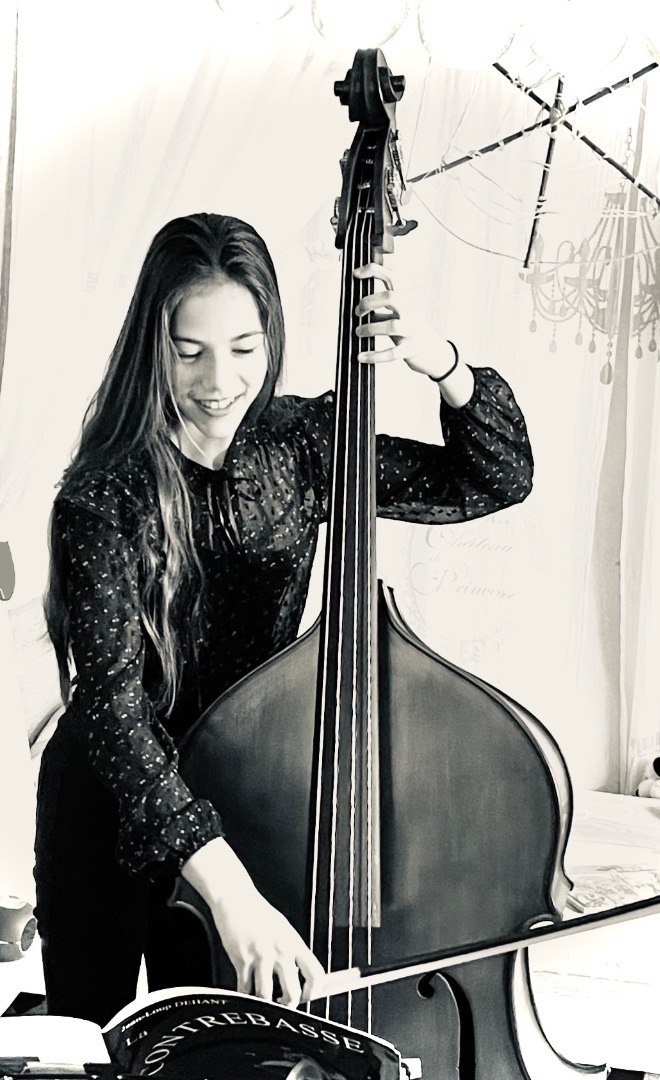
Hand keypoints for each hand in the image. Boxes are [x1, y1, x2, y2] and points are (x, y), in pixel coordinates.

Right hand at [181, 837, 324, 1007]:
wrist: (236, 899)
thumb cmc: (258, 912)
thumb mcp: (283, 929)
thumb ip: (292, 951)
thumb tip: (299, 973)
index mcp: (294, 943)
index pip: (315, 974)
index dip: (314, 992)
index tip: (307, 996)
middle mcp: (281, 951)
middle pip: (292, 993)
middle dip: (287, 1005)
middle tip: (281, 1004)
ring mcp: (261, 956)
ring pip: (266, 996)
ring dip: (263, 1003)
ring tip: (262, 1000)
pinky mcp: (242, 959)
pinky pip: (244, 989)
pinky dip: (243, 996)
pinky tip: (244, 992)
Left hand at [353, 262, 458, 378]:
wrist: (437, 353)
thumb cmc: (412, 331)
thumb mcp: (399, 316)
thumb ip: (380, 310)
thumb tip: (357, 307)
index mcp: (407, 299)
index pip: (393, 277)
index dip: (374, 271)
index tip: (356, 273)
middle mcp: (411, 312)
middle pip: (392, 297)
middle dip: (370, 302)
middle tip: (358, 312)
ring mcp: (412, 331)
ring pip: (392, 326)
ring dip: (370, 329)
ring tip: (358, 332)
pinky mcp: (411, 350)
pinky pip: (391, 353)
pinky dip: (374, 355)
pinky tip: (361, 357)